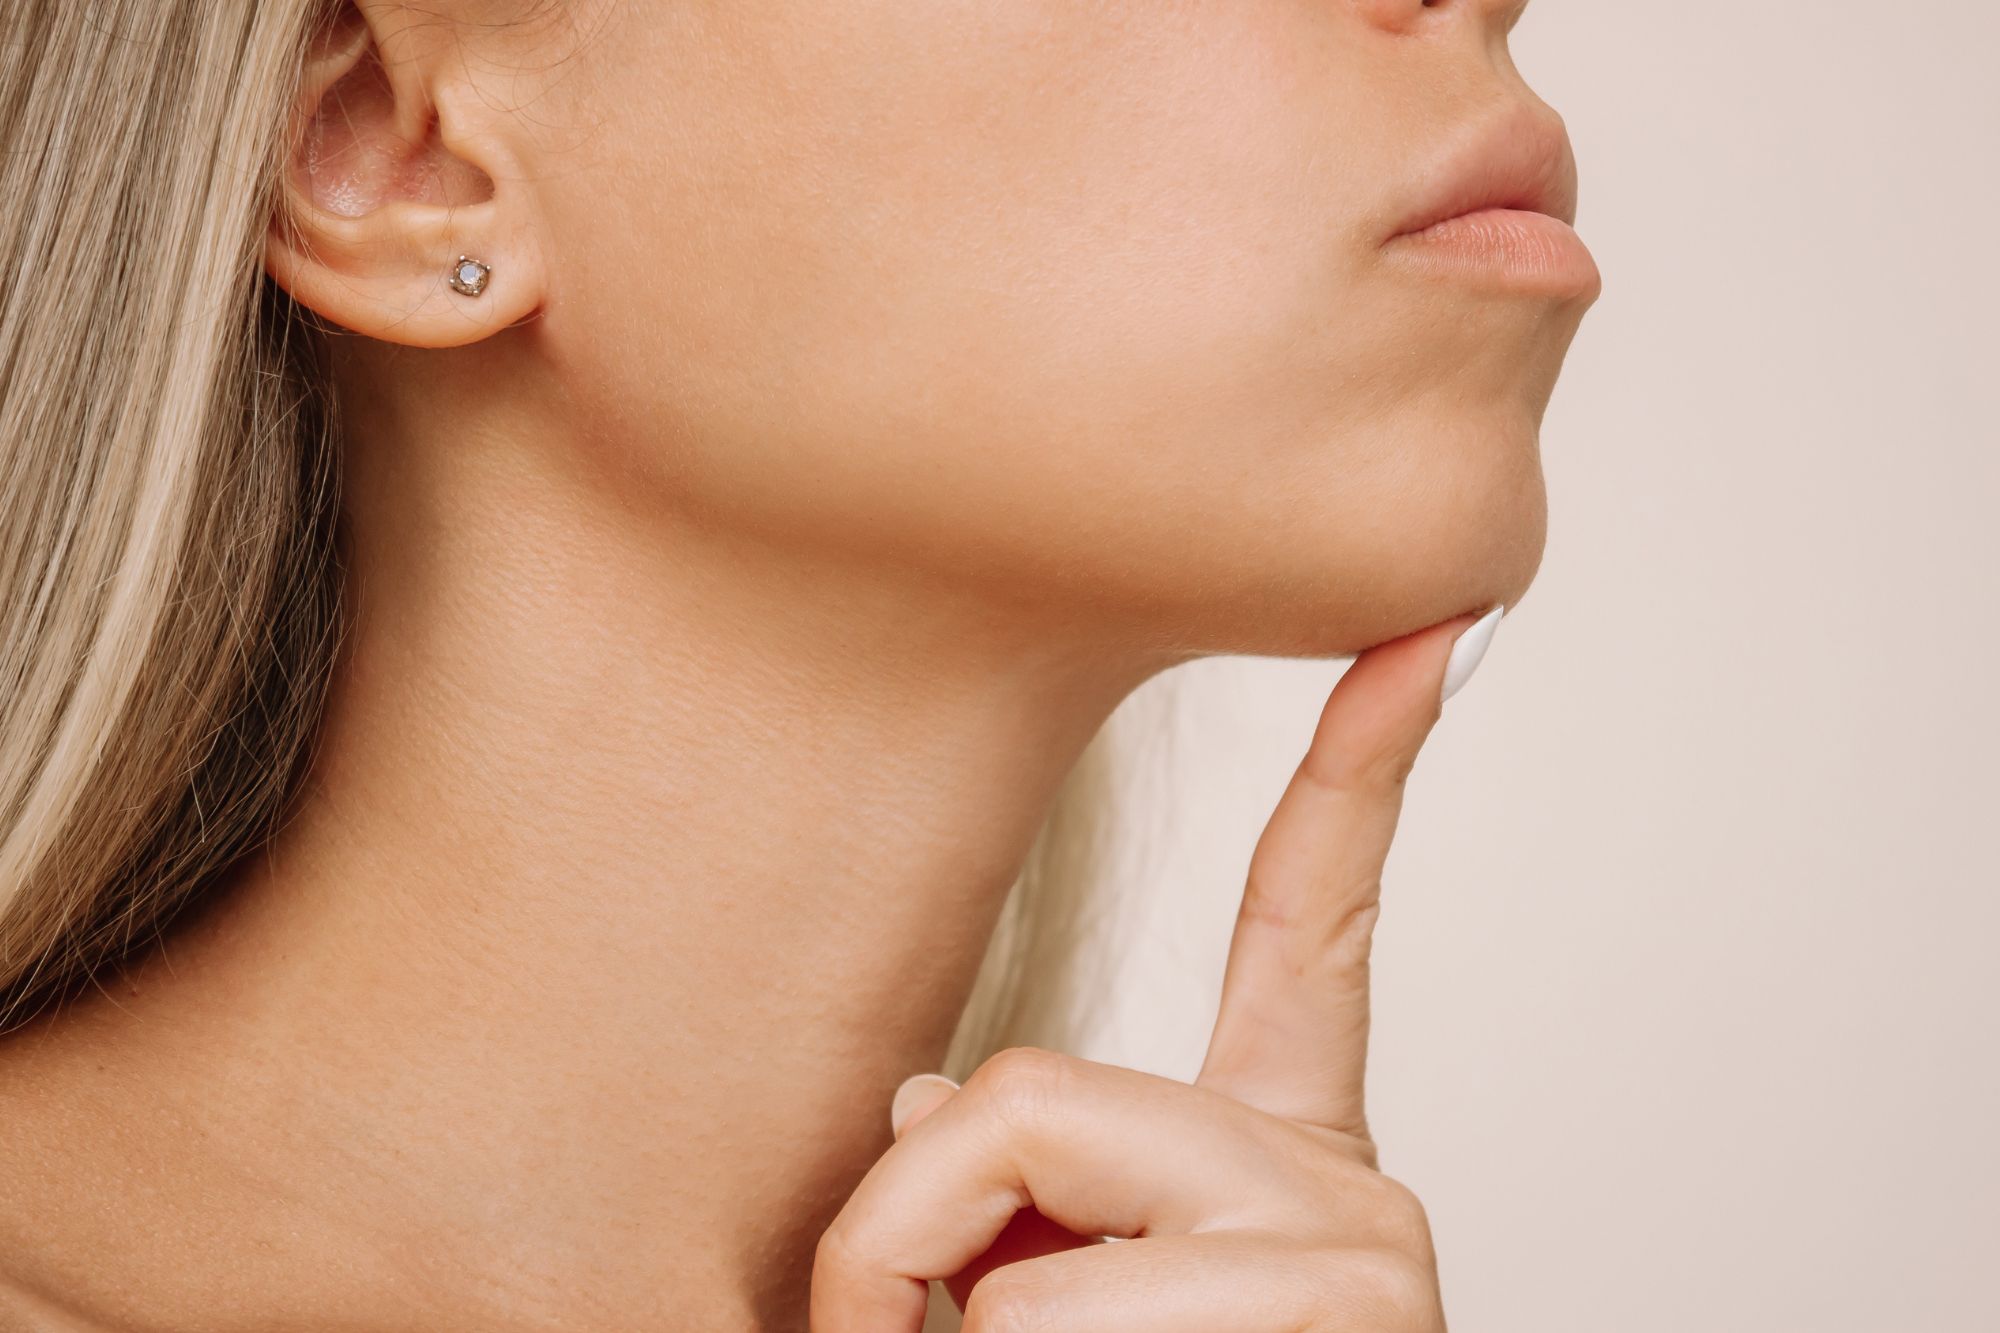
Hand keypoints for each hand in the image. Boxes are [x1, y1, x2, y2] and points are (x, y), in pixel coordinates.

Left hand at [811, 608, 1503, 1331]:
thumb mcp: (1062, 1300)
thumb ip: (1020, 1181)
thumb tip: (921, 1096)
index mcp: (1286, 1149)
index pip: (1305, 924)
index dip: (1359, 769)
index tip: (1429, 627)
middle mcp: (1341, 1187)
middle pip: (1030, 1090)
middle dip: (902, 1221)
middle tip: (870, 1324)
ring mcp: (1356, 1257)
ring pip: (1017, 1247)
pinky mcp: (1341, 1319)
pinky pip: (1038, 1321)